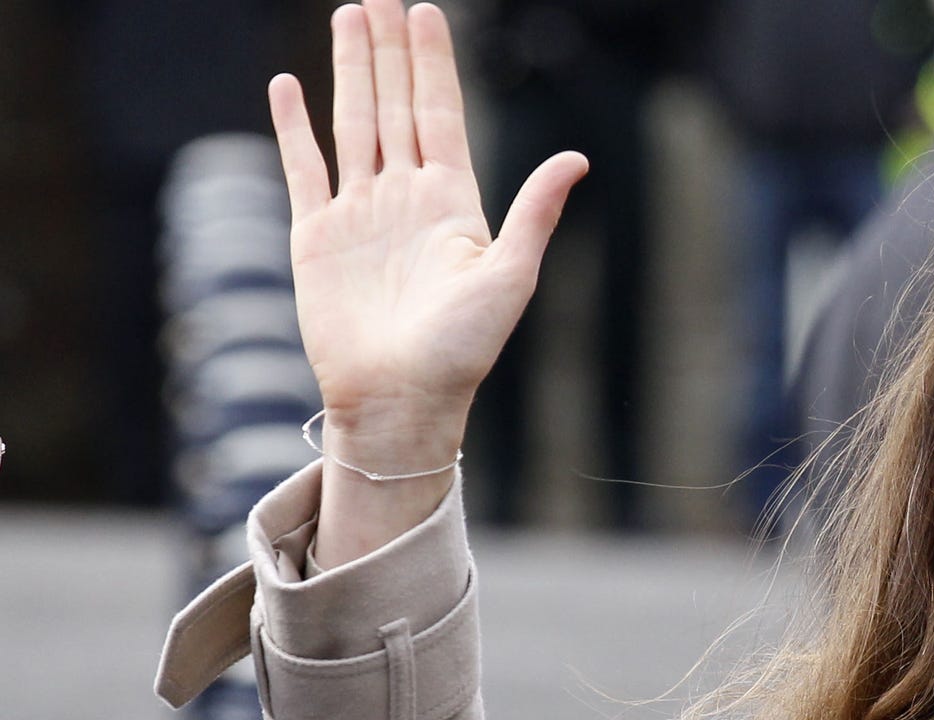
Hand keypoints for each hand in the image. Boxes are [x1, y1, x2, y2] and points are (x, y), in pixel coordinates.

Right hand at [269, 0, 585, 463]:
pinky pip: (304, 168)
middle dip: (389, 49)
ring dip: (350, 71)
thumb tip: (577, 157)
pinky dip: (293, 127)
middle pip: (395, 104)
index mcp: (452, 202)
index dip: (432, 63)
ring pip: (352, 123)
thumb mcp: (510, 276)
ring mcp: (359, 213)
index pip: (440, 112)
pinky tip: (289, 86)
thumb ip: (534, 212)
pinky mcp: (316, 237)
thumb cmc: (463, 350)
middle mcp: (405, 198)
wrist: (402, 399)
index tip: (425, 10)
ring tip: (348, 17)